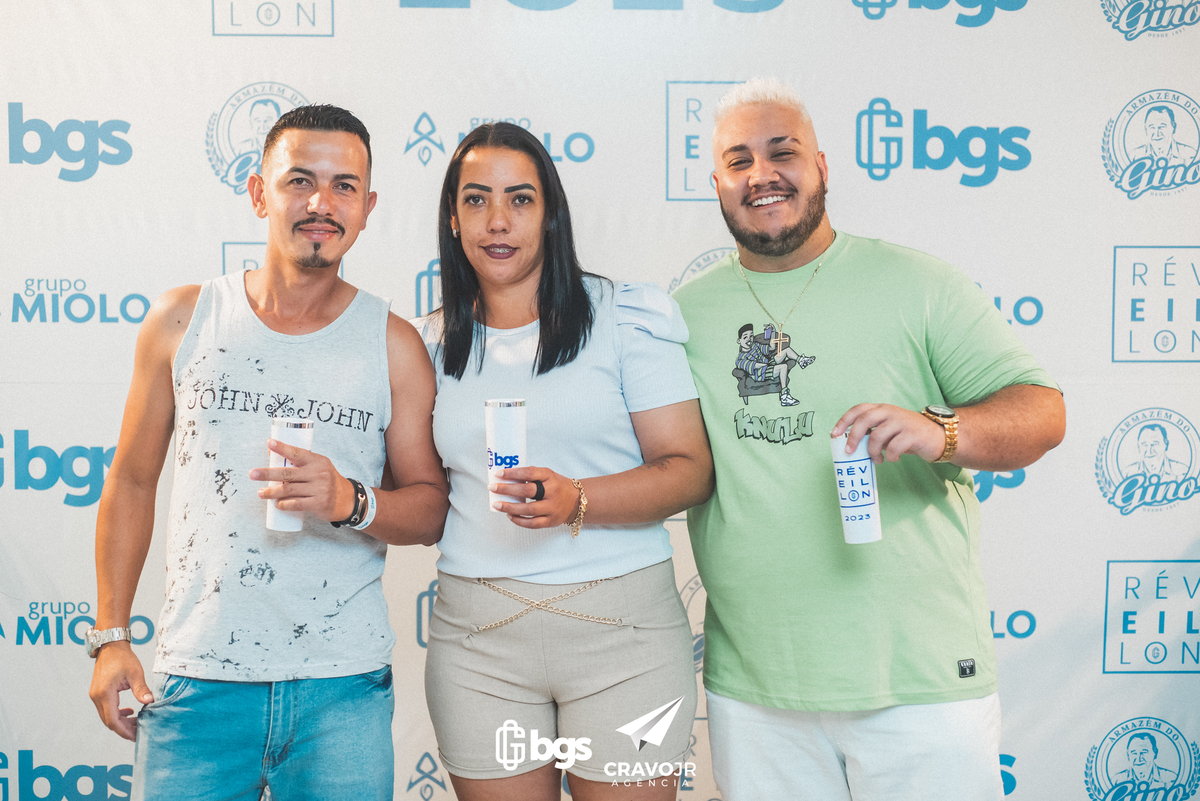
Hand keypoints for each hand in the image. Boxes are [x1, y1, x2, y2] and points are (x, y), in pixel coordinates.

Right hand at [88, 642, 153, 740]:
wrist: (110, 646)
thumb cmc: (123, 658)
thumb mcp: (135, 673)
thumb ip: (141, 689)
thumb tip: (150, 702)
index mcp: (104, 694)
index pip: (112, 720)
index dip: (124, 731)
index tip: (136, 736)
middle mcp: (96, 697)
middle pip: (109, 722)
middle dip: (124, 729)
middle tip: (139, 732)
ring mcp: (95, 696)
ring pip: (107, 716)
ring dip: (121, 722)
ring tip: (137, 722)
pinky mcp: (98, 693)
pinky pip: (106, 709)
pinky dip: (117, 714)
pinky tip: (129, 712)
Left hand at [249, 440, 354, 522]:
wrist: (346, 499)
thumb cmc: (326, 481)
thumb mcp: (318, 467)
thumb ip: (299, 461)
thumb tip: (271, 452)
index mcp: (317, 461)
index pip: (297, 453)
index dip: (283, 448)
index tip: (270, 443)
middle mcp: (318, 473)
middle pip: (288, 473)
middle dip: (268, 473)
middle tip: (252, 474)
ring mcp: (319, 489)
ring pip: (290, 490)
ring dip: (272, 492)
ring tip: (260, 493)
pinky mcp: (318, 503)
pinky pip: (297, 504)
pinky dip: (284, 504)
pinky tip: (277, 504)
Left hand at [489, 466, 581, 528]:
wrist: (576, 501)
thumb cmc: (556, 486)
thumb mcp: (547, 476)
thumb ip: (530, 477)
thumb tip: (505, 479)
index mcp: (550, 477)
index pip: (530, 472)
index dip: (513, 473)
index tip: (498, 474)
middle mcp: (552, 492)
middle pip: (528, 491)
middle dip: (508, 489)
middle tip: (492, 488)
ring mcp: (552, 508)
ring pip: (529, 509)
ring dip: (510, 507)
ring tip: (497, 505)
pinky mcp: (551, 521)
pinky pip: (533, 523)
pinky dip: (519, 520)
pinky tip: (509, 516)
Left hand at [831, 403, 945, 463]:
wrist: (938, 437)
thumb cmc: (908, 435)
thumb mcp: (889, 429)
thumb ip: (872, 432)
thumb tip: (851, 445)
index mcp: (882, 409)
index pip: (858, 409)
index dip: (844, 420)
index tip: (834, 434)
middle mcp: (891, 412)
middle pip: (864, 420)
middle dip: (853, 437)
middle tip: (850, 452)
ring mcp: (902, 422)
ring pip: (877, 436)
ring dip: (873, 452)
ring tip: (878, 459)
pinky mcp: (913, 434)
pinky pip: (893, 447)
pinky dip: (889, 456)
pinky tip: (893, 458)